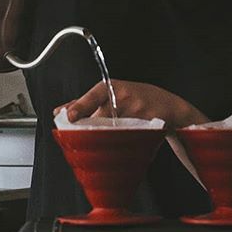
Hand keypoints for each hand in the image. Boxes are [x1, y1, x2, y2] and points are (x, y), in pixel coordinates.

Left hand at [55, 80, 206, 128]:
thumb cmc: (138, 99)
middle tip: (79, 137)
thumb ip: (87, 102)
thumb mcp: (114, 94)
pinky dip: (120, 143)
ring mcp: (136, 111)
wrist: (170, 106)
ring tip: (104, 141)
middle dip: (88, 129)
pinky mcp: (146, 124)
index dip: (79, 106)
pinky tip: (119, 145)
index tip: (67, 116)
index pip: (93, 95)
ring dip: (105, 138)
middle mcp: (124, 96)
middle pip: (100, 117)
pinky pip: (127, 138)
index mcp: (112, 87)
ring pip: (112, 130)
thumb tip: (60, 111)